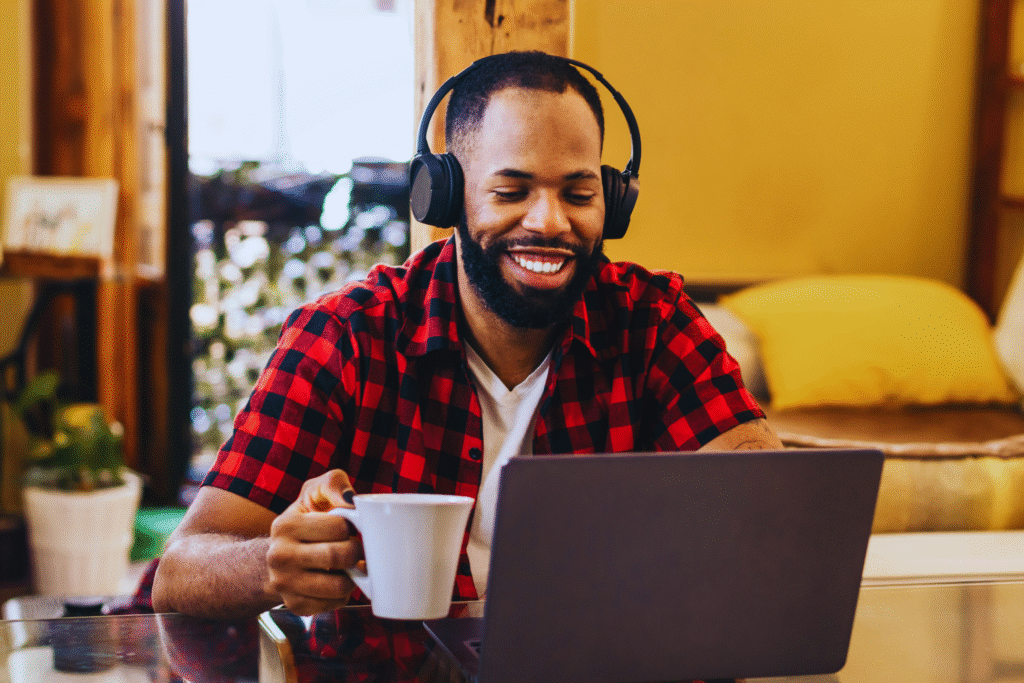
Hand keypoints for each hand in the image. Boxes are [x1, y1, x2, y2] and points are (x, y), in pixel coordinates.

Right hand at [266, 470, 363, 614]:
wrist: (277, 556)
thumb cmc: (305, 520)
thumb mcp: (314, 493)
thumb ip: (334, 484)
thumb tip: (351, 500)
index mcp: (285, 525)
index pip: (339, 527)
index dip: (351, 527)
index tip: (347, 527)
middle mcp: (279, 556)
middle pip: (339, 557)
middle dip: (356, 552)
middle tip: (354, 548)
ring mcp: (285, 584)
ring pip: (339, 586)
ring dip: (353, 576)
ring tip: (347, 566)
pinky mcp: (295, 605)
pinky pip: (335, 604)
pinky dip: (343, 594)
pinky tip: (334, 580)